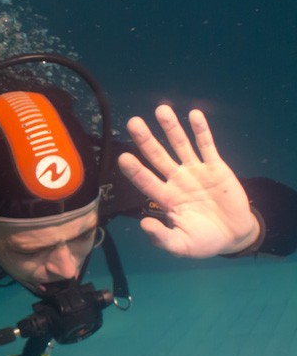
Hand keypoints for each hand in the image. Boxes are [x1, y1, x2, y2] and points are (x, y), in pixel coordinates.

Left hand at [117, 104, 259, 257]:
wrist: (234, 236)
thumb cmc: (203, 241)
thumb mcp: (181, 245)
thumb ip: (162, 238)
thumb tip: (144, 224)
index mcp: (166, 198)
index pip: (146, 180)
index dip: (135, 170)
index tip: (123, 157)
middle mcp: (176, 180)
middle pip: (157, 156)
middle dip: (145, 140)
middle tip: (132, 123)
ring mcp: (195, 171)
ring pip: (180, 145)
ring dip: (171, 128)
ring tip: (161, 109)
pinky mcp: (215, 167)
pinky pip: (207, 146)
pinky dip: (201, 130)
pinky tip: (193, 114)